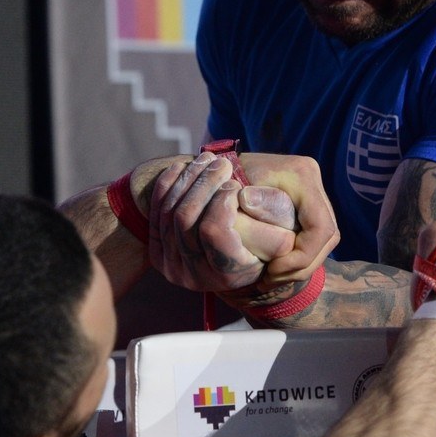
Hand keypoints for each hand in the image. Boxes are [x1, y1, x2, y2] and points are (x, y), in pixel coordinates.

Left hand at [148, 153, 296, 290]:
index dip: (222, 200)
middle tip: (221, 163)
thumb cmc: (265, 244)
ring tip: (206, 159)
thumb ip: (272, 216)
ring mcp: (172, 268)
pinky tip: (184, 167)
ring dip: (187, 179)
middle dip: (203, 183)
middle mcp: (195, 277)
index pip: (213, 230)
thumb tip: (244, 196)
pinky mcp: (158, 255)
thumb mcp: (280, 232)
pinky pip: (155, 214)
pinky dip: (167, 186)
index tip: (235, 185)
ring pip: (169, 213)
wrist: (241, 262)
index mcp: (227, 275)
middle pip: (185, 219)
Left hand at [235, 152, 339, 287]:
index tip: (273, 269)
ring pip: (326, 240)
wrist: (228, 167)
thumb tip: (248, 201)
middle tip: (272, 278)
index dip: (302, 256)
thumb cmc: (227, 180)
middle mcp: (314, 181)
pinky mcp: (312, 204)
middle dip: (302, 264)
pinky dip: (300, 256)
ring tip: (273, 276)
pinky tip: (278, 267)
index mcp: (301, 176)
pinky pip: (318, 237)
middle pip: (328, 236)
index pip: (320, 227)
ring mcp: (316, 193)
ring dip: (303, 264)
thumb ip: (246, 203)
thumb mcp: (233, 190)